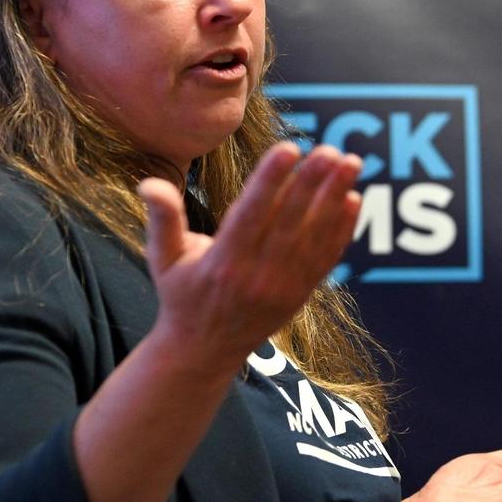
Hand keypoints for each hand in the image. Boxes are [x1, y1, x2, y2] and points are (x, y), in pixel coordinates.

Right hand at [138, 142, 362, 375]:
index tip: (288, 148)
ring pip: (314, 238)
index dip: (270, 181)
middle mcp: (256, 277)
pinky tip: (353, 198)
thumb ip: (162, 218)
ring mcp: (282, 288)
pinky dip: (341, 230)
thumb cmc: (180, 295)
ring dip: (334, 199)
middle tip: (330, 150)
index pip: (250, 215)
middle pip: (290, 223)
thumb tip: (148, 182)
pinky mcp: (299, 295)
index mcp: (222, 263)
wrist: (203, 352)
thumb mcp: (162, 258)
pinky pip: (325, 259)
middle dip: (312, 184)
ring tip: (351, 163)